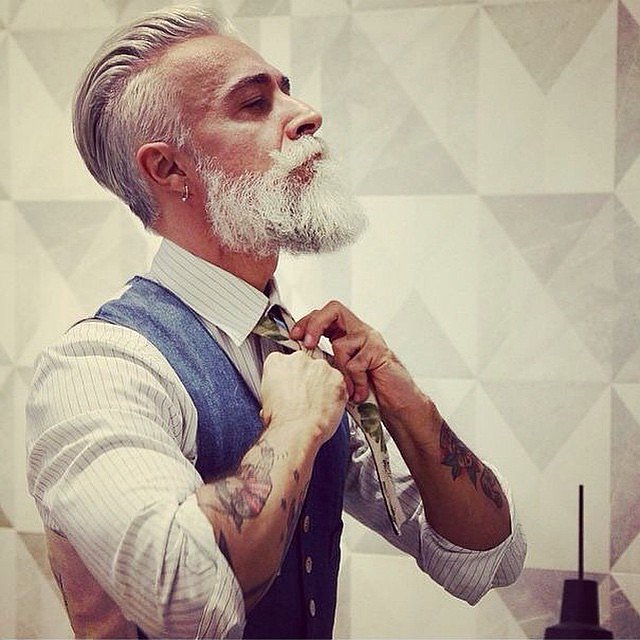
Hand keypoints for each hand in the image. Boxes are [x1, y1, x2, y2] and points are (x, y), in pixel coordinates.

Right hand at [260, 350, 347, 444]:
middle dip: (307, 378)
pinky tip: (328, 406)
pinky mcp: (337, 377)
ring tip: (317, 404)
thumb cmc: (281, 420)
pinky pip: (339, 383)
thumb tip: (281, 394)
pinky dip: (336, 393)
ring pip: (324, 372)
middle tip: (305, 397)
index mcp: (277, 362)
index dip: (290, 377)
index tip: (292, 386)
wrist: (296, 431)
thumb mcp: (267, 399)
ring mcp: (319, 366)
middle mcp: (298, 359)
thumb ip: (277, 387)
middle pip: (306, 364)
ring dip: (323, 385)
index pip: (285, 362)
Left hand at [291, 301, 426, 415]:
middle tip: (307, 344)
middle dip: (315, 325)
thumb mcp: (342, 373)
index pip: (324, 315)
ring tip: (348, 389)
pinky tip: (360, 393)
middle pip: (333, 309)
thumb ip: (327, 362)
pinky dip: (356, 383)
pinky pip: (356, 365)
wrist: (400, 403)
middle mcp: (360, 332)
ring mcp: (371, 340)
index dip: (307, 322)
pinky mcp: (379, 352)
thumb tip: (298, 360)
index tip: (294, 336)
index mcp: (348, 334)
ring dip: (341, 371)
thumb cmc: (370, 390)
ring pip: (341, 344)